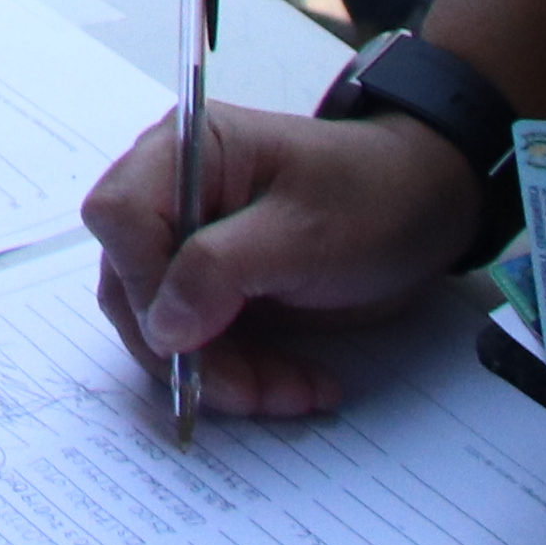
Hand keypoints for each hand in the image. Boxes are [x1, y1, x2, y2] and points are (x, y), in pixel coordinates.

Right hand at [84, 104, 484, 424]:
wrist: (426, 211)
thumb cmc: (371, 197)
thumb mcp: (303, 231)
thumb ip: (222, 269)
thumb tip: (161, 326)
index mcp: (185, 152)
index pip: (119, 215)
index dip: (142, 281)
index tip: (188, 334)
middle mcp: (173, 196)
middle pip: (131, 283)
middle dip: (188, 350)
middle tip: (250, 390)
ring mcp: (191, 247)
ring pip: (164, 328)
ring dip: (223, 375)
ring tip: (290, 392)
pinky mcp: (215, 290)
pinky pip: (202, 347)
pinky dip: (245, 377)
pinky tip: (298, 385)